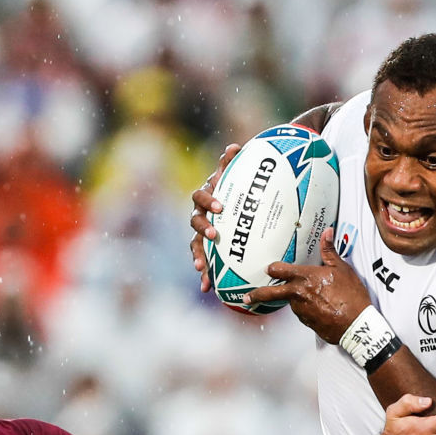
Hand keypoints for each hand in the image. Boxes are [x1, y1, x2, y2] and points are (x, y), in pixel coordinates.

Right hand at [188, 142, 240, 292]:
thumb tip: (234, 147)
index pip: (202, 197)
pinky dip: (204, 274)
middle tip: (214, 235)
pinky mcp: (206, 249)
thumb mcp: (238, 173)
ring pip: (195, 244)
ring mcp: (202, 233)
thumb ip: (233, 162)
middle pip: (195, 221)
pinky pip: (203, 261)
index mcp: (207, 196)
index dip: (208, 201)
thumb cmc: (239, 187)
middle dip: (203, 228)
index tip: (220, 207)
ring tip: (202, 267)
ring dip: (198, 255)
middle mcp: (201, 214)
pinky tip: (206, 288)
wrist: (240, 201)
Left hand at [245, 227, 372, 343]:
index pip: (280, 271)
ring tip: (313, 298)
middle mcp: (298, 294)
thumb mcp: (342, 269)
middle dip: (257, 294)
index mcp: (305, 277)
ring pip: (291, 302)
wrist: (357, 324)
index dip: (273, 269)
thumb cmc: (351, 297)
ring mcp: (301, 310)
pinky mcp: (306, 323)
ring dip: (295, 300)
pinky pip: (302, 313)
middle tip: (248, 297)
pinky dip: (307, 310)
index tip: (268, 269)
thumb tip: (326, 232)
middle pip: (271, 294)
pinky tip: (319, 307)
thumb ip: (329, 251)